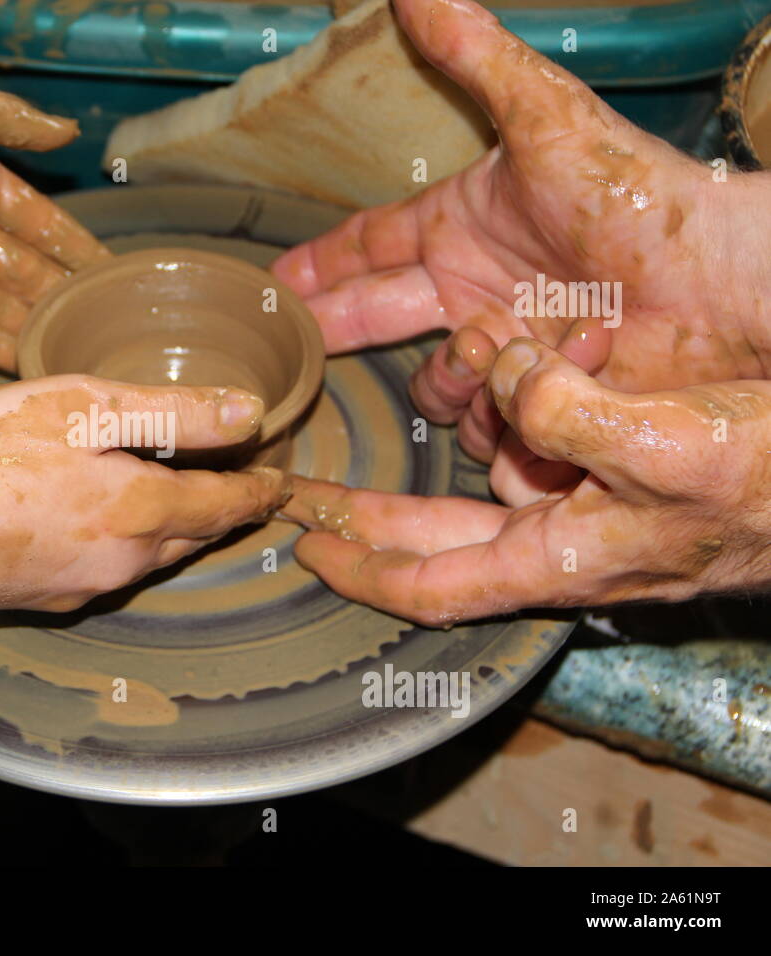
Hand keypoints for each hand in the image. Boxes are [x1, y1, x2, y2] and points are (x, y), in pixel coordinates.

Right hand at [0, 375, 288, 627]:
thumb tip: (250, 411)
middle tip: (243, 480)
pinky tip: (104, 514)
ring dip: (177, 525)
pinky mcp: (44, 596)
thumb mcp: (79, 409)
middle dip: (225, 509)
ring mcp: (82, 586)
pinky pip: (107, 565)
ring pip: (151, 553)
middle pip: (194, 536)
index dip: (260, 488)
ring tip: (182, 490)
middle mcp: (123, 563)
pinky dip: (127, 538)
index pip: (228, 506)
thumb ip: (171, 411)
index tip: (281, 478)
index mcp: (141, 514)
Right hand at [272, 0, 770, 463]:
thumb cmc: (637, 195)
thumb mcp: (546, 117)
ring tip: (497, 345)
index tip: (273, 286)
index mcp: (459, 231)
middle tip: (291, 352)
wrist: (718, 281)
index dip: (317, 266)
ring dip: (452, 374)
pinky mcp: (533, 402)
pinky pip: (486, 429)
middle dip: (331, 333)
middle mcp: (470, 293)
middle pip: (372, 320)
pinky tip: (542, 378)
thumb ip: (474, 56)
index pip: (365, 247)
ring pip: (432, 388)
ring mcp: (500, 351)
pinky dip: (503, 413)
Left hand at [283, 338, 770, 625]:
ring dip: (471, 416)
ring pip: (493, 468)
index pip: (428, 583)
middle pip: (436, 537)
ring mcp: (589, 508)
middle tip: (310, 495)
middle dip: (369, 515)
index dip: (361, 572)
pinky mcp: (617, 471)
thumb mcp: (663, 449)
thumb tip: (507, 381)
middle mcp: (559, 540)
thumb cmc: (768, 480)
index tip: (306, 551)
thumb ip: (565, 417)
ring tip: (470, 354)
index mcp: (555, 558)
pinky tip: (537, 350)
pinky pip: (545, 435)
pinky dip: (527, 395)